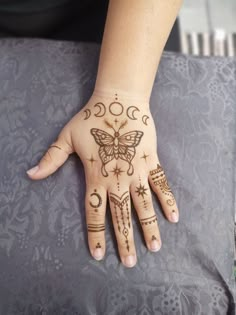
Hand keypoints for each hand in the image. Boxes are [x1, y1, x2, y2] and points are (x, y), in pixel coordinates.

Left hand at [26, 92, 178, 267]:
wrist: (119, 101)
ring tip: (154, 248)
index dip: (96, 234)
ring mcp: (136, 170)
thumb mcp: (66, 138)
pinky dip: (168, 200)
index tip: (98, 255)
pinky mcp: (151, 161)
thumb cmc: (92, 119)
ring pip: (143, 204)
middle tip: (129, 263)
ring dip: (149, 226)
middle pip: (121, 215)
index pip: (95, 212)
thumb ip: (51, 159)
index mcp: (96, 176)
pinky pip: (161, 183)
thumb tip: (30, 174)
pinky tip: (174, 217)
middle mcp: (117, 178)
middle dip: (125, 240)